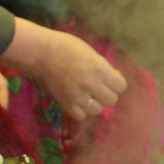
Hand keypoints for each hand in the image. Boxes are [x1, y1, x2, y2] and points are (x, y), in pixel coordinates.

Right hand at [0, 18, 124, 120]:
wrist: (42, 54)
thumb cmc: (67, 47)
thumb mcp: (91, 53)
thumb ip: (104, 67)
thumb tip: (114, 78)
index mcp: (100, 68)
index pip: (121, 86)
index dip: (117, 83)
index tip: (110, 80)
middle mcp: (92, 84)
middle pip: (112, 100)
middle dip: (107, 93)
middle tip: (99, 88)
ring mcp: (78, 96)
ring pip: (98, 110)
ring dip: (95, 103)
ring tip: (88, 95)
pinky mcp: (66, 104)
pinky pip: (81, 116)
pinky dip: (81, 111)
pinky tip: (78, 101)